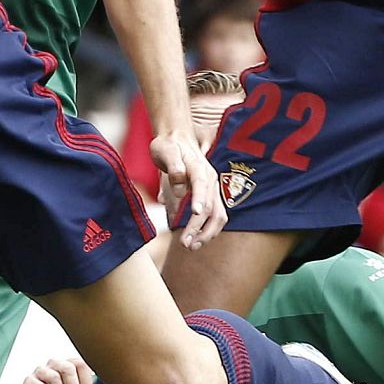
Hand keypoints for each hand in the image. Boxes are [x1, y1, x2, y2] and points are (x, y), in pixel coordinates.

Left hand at [150, 127, 226, 247]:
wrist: (176, 138)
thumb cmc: (168, 145)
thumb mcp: (165, 150)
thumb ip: (172, 168)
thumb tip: (180, 190)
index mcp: (200, 168)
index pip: (201, 185)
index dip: (200, 200)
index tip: (195, 213)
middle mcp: (210, 180)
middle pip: (212, 208)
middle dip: (201, 228)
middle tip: (185, 243)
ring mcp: (212, 188)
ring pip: (218, 215)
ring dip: (207, 233)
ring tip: (191, 246)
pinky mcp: (210, 195)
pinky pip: (215, 216)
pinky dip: (207, 230)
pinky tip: (194, 239)